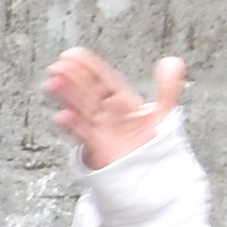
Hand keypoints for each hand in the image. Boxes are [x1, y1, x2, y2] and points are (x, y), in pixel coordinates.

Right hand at [41, 47, 186, 174]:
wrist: (147, 172)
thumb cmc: (150, 142)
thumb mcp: (162, 112)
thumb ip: (166, 87)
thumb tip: (173, 62)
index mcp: (120, 101)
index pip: (103, 79)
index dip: (89, 66)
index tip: (74, 54)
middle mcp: (106, 112)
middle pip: (87, 91)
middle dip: (72, 78)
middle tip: (59, 65)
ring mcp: (99, 128)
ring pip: (81, 108)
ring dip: (66, 96)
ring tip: (53, 83)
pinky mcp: (96, 145)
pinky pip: (82, 133)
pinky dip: (71, 125)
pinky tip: (62, 115)